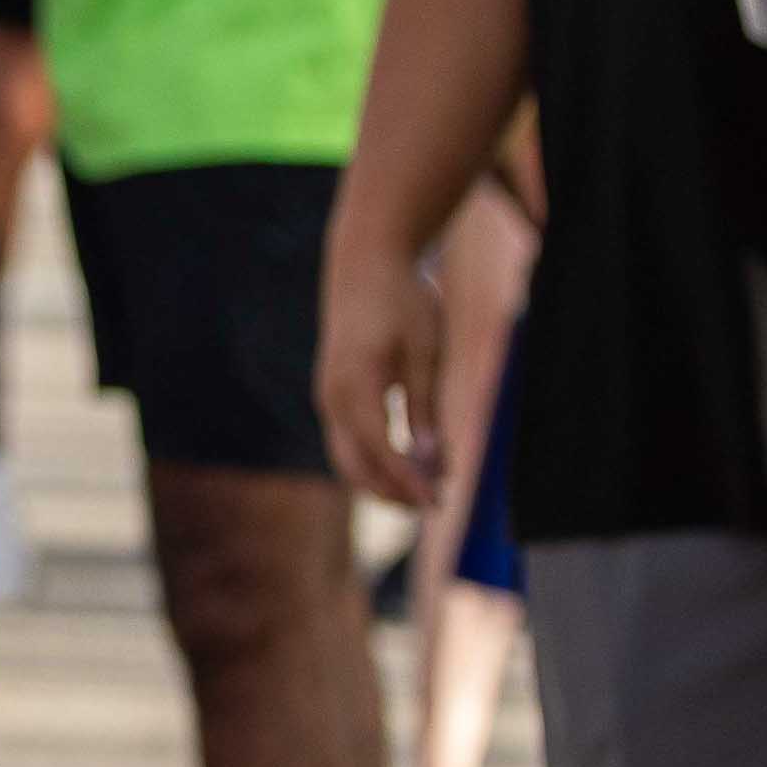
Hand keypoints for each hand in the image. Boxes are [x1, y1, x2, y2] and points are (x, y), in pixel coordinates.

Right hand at [314, 217, 451, 508]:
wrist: (367, 262)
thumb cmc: (403, 301)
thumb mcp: (425, 352)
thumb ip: (425, 407)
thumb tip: (430, 460)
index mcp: (355, 386)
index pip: (382, 450)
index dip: (410, 482)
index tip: (439, 502)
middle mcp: (332, 397)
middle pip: (356, 465)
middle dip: (394, 491)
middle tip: (436, 505)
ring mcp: (327, 396)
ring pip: (348, 457)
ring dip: (384, 479)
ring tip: (426, 489)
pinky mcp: (333, 393)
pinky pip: (348, 439)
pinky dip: (375, 458)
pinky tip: (407, 462)